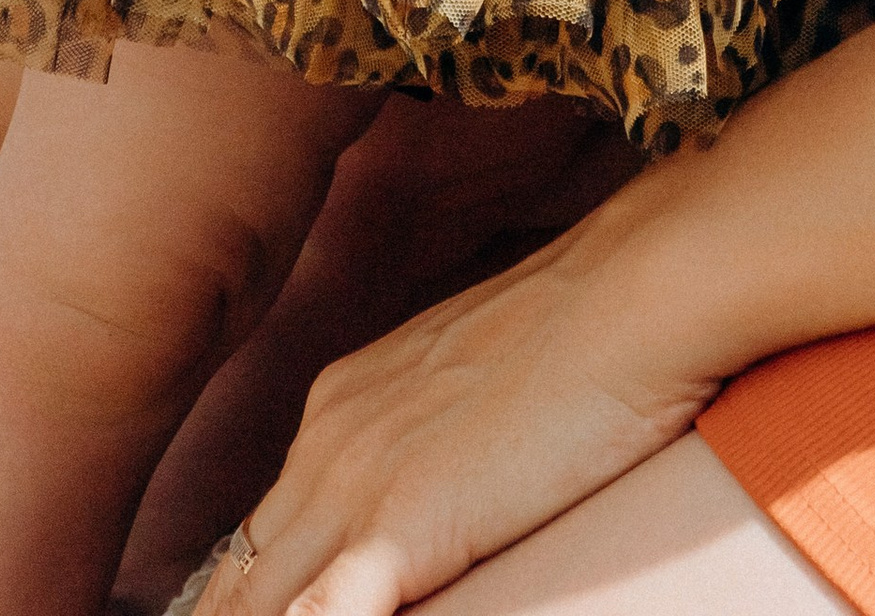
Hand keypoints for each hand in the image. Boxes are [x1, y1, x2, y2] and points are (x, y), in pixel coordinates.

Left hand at [232, 187, 719, 615]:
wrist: (632, 292)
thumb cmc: (584, 325)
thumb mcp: (473, 373)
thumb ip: (433, 429)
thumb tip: (443, 475)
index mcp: (342, 405)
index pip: (264, 528)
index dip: (248, 592)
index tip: (243, 613)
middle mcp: (328, 442)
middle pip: (241, 576)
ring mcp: (354, 486)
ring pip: (258, 603)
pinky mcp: (398, 528)